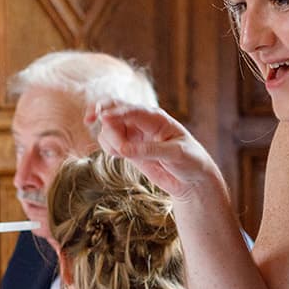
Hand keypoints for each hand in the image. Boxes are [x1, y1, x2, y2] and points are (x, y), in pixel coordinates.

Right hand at [88, 102, 224, 204]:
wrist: (192, 179)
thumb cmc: (191, 160)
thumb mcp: (175, 154)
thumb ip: (150, 150)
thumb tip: (124, 149)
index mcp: (156, 118)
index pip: (132, 110)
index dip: (116, 113)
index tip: (103, 118)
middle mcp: (142, 121)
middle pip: (114, 109)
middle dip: (103, 117)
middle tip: (96, 128)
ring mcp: (133, 133)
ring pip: (108, 128)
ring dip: (108, 139)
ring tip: (123, 154)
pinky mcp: (127, 147)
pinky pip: (108, 141)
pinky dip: (108, 147)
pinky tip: (119, 155)